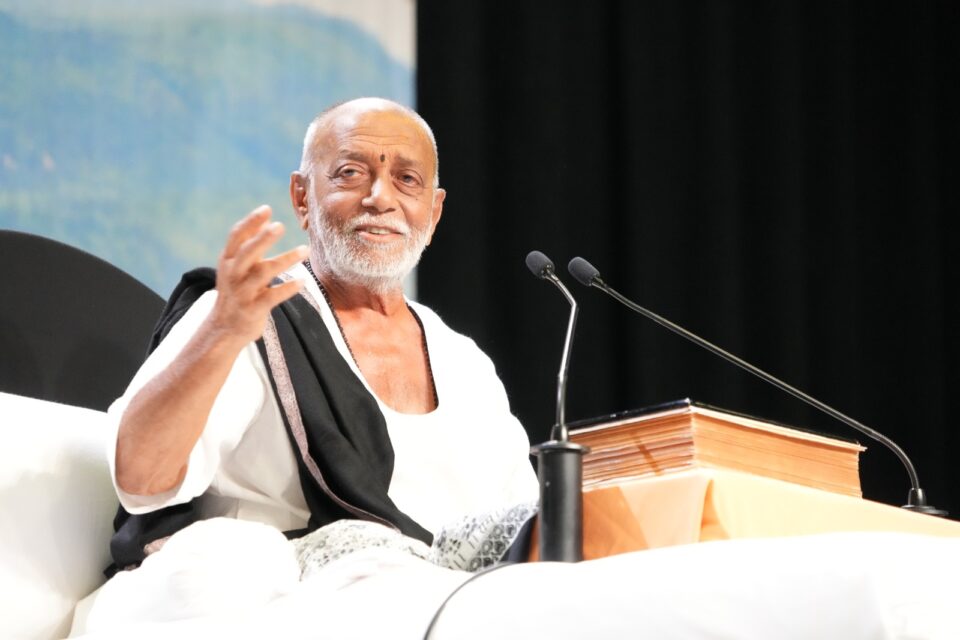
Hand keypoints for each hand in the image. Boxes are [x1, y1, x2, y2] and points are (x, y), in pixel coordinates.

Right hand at [210, 205, 308, 343]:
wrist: (224, 328)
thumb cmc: (236, 292)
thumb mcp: (236, 267)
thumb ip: (249, 246)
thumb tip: (264, 222)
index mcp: (227, 260)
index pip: (236, 236)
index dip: (251, 222)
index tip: (267, 209)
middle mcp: (232, 274)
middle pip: (247, 252)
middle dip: (262, 239)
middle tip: (280, 226)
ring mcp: (242, 292)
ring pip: (263, 273)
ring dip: (285, 259)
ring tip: (305, 250)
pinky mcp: (253, 309)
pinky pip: (272, 296)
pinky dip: (288, 288)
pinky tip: (303, 281)